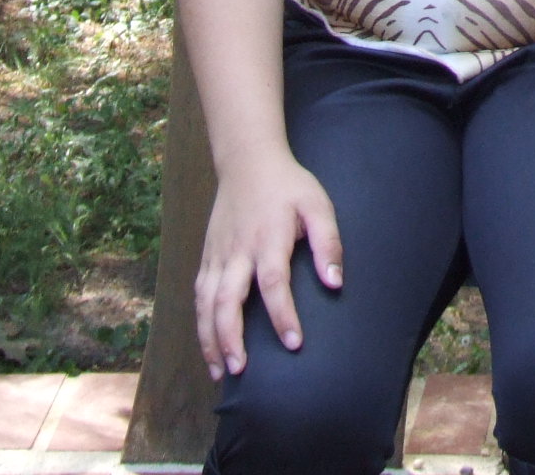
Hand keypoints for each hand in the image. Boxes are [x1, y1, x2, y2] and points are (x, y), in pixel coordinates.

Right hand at [195, 146, 343, 379]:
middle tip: (242, 370)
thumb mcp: (318, 205)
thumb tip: (335, 282)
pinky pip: (199, 295)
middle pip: (228, 300)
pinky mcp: (207, 257)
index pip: (273, 282)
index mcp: (269, 237)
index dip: (283, 314)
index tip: (294, 343)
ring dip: (210, 339)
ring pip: (206, 303)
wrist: (247, 162)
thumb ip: (328, 243)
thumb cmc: (288, 186)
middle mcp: (238, 250)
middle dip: (232, 337)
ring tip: (220, 372)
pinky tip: (209, 347)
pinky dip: (200, 324)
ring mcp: (218, 254)